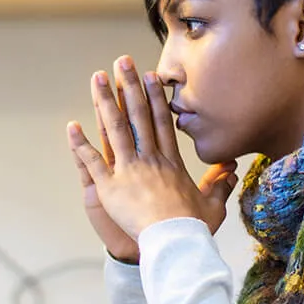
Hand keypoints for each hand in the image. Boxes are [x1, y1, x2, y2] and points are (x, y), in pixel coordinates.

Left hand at [68, 56, 237, 261]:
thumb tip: (231, 169)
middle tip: (122, 61)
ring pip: (114, 129)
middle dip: (129, 86)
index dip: (155, 98)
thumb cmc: (194, 227)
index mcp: (171, 163)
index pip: (161, 122)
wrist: (176, 242)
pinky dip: (80, 144)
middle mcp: (149, 159)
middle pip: (138, 115)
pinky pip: (92, 161)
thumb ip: (219, 185)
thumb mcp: (213, 205)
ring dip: (105, 102)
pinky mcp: (110, 187)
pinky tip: (71, 126)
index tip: (150, 77)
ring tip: (98, 78)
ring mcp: (128, 170)